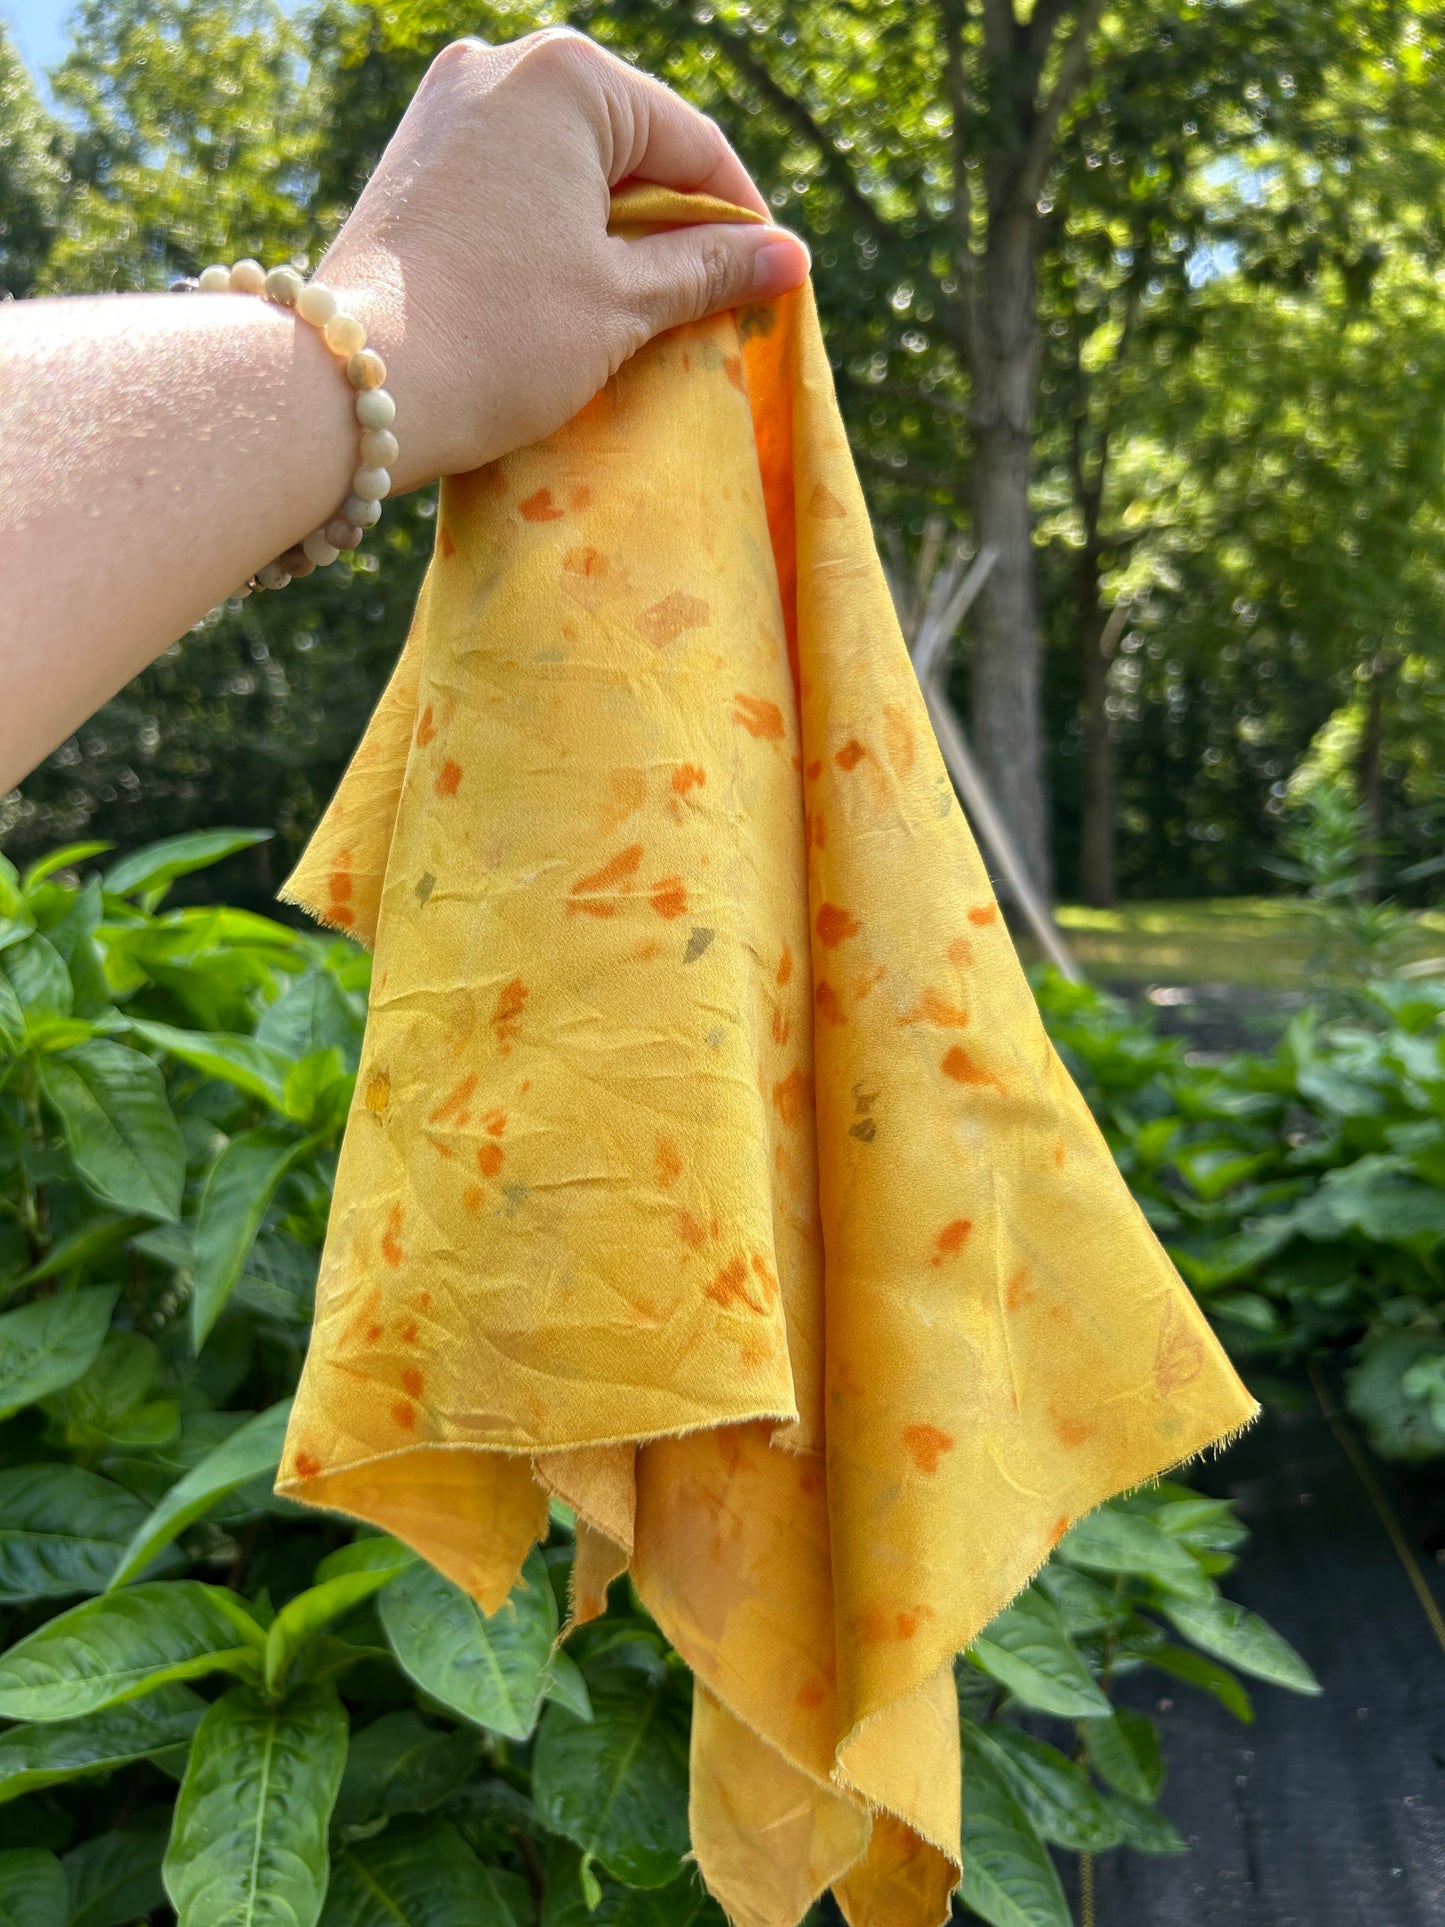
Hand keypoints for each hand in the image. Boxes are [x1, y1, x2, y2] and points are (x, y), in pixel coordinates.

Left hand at [316, 31, 810, 490]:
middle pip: (632, 146)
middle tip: (712, 305)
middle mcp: (501, 65)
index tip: (773, 288)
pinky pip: (517, 180)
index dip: (743, 223)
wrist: (353, 384)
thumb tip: (789, 259)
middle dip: (676, 225)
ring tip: (644, 310)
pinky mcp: (417, 156)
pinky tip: (573, 293)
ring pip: (572, 165)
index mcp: (567, 75)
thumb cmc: (501, 336)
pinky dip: (558, 230)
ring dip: (617, 233)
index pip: (692, 146)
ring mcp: (448, 106)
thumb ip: (709, 269)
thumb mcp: (622, 303)